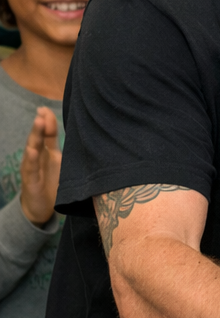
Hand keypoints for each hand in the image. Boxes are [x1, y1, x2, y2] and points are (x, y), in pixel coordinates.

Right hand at [19, 108, 60, 226]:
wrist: (40, 209)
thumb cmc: (53, 185)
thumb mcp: (64, 166)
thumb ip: (71, 153)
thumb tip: (91, 138)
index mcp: (49, 153)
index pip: (48, 134)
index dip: (48, 121)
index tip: (47, 108)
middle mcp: (39, 158)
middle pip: (39, 138)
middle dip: (42, 124)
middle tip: (43, 110)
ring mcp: (33, 168)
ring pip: (32, 149)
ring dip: (35, 135)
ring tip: (38, 122)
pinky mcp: (31, 181)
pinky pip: (31, 168)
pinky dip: (32, 159)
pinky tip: (33, 150)